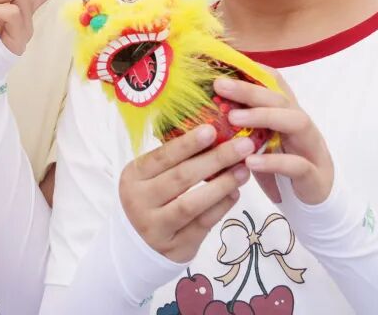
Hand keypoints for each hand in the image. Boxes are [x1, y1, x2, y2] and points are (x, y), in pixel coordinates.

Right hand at [119, 125, 258, 262]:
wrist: (137, 243)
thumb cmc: (152, 197)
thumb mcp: (152, 176)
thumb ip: (176, 160)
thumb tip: (217, 136)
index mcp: (134, 176)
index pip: (162, 156)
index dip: (187, 144)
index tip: (212, 129)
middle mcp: (139, 201)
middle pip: (181, 178)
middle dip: (215, 160)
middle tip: (243, 146)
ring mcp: (155, 227)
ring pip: (192, 204)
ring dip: (222, 185)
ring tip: (243, 171)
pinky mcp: (174, 247)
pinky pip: (202, 224)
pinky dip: (221, 207)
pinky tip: (235, 193)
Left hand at [216, 70, 334, 205]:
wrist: (313, 203)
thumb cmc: (281, 167)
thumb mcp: (262, 142)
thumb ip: (243, 127)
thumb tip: (208, 109)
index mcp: (287, 114)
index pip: (276, 84)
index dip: (255, 71)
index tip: (228, 62)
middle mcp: (300, 124)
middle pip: (280, 99)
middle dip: (250, 90)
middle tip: (220, 85)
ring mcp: (311, 148)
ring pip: (296, 122)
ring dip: (264, 117)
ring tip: (233, 118)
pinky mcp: (314, 175)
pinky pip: (297, 164)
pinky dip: (273, 162)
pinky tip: (250, 162)